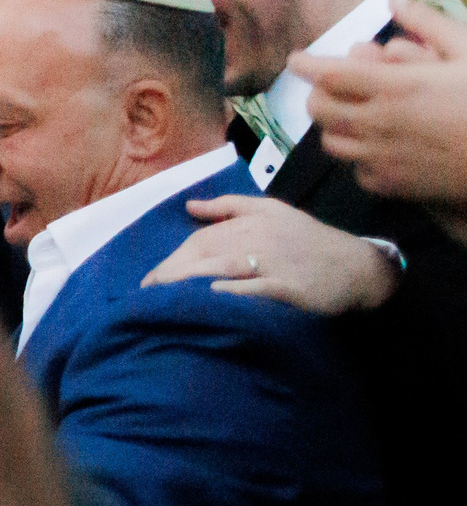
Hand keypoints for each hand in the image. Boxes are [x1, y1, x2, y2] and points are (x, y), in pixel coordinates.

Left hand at [142, 195, 397, 314]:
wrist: (358, 266)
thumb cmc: (310, 240)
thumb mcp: (273, 211)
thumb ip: (230, 206)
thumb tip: (189, 205)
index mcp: (251, 221)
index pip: (200, 238)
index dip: (172, 259)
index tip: (150, 279)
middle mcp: (258, 238)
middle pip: (204, 252)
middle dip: (171, 272)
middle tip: (146, 294)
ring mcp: (273, 263)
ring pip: (223, 267)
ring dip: (190, 281)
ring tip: (163, 299)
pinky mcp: (289, 287)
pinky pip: (255, 288)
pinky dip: (232, 291)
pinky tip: (211, 297)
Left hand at [296, 0, 466, 206]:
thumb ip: (428, 23)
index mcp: (397, 88)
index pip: (329, 74)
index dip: (306, 64)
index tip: (296, 59)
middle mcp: (380, 124)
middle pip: (320, 109)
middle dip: (317, 94)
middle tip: (326, 87)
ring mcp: (382, 158)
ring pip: (332, 142)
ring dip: (335, 126)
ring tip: (350, 115)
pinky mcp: (391, 186)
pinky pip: (356, 170)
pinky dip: (359, 156)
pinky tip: (376, 146)